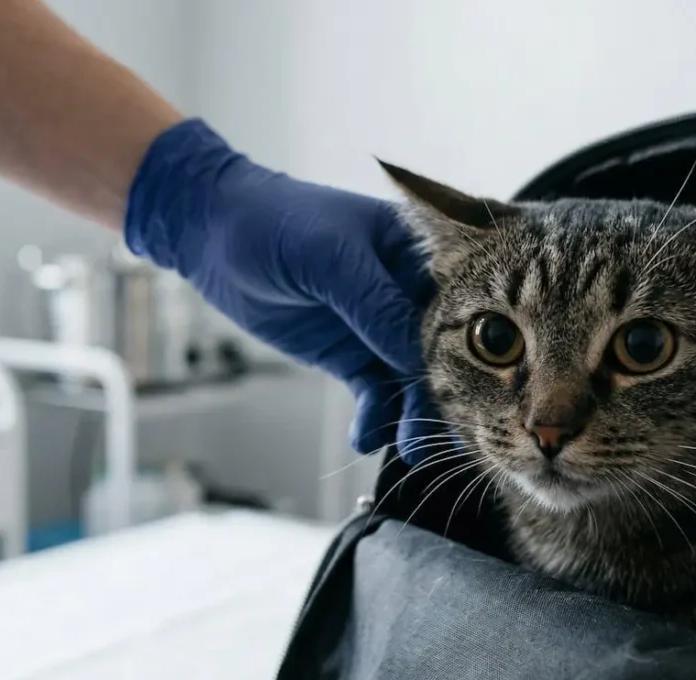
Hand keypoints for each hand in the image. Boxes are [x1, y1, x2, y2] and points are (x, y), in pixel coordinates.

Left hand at [124, 118, 443, 461]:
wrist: (215, 235)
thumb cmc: (277, 222)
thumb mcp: (331, 258)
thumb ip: (376, 307)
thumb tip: (419, 360)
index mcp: (422, 254)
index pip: (463, 307)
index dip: (475, 350)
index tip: (480, 394)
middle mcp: (409, 293)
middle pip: (443, 353)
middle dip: (443, 396)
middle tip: (448, 436)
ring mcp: (378, 328)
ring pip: (408, 381)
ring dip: (409, 415)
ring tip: (407, 446)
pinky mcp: (351, 355)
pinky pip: (372, 394)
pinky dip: (373, 417)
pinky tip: (366, 436)